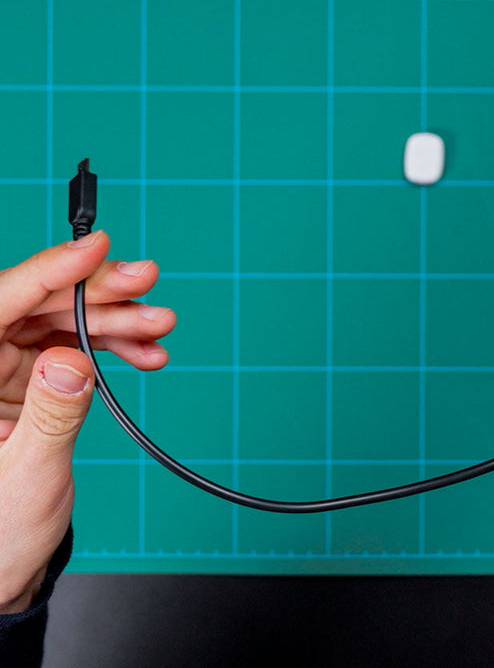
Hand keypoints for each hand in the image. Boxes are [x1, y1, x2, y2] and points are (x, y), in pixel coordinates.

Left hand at [0, 231, 174, 611]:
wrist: (9, 563)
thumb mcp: (26, 478)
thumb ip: (50, 417)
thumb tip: (70, 359)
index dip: (46, 272)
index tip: (94, 248)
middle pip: (34, 306)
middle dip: (95, 294)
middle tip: (146, 282)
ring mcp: (2, 372)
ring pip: (60, 323)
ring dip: (115, 321)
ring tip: (159, 326)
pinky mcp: (31, 381)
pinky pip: (74, 349)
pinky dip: (114, 348)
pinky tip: (146, 354)